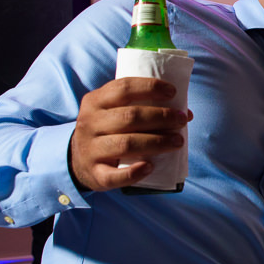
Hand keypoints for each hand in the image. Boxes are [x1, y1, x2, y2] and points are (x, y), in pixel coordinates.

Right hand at [69, 77, 189, 191]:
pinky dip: (134, 173)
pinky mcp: (95, 174)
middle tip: (182, 119)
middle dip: (161, 116)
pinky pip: (115, 176)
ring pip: (126, 144)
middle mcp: (89, 124)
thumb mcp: (114, 112)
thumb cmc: (107, 130)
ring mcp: (90, 150)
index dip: (150, 88)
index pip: (123, 89)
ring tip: (178, 141)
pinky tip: (150, 167)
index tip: (172, 91)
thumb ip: (143, 107)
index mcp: (95, 102)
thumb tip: (186, 112)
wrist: (78, 161)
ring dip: (157, 142)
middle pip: (129, 117)